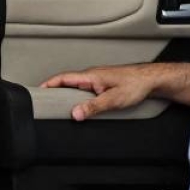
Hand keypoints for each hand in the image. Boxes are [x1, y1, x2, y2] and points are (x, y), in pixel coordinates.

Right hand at [39, 64, 155, 119]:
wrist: (152, 79)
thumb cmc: (136, 85)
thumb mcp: (113, 99)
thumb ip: (93, 106)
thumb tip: (75, 114)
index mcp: (90, 76)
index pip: (63, 78)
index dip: (48, 84)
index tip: (37, 92)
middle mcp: (92, 76)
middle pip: (67, 82)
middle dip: (54, 90)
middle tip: (43, 102)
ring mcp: (98, 79)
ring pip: (77, 86)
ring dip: (66, 94)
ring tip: (57, 106)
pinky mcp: (104, 84)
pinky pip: (85, 89)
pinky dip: (77, 96)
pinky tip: (79, 104)